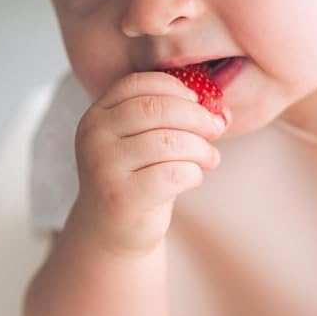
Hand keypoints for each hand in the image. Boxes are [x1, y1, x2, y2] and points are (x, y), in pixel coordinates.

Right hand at [73, 71, 226, 252]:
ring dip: (201, 149)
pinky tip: (193, 177)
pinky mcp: (123, 197)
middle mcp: (94, 137)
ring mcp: (105, 167)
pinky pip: (175, 173)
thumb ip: (173, 119)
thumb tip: (222, 113)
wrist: (113, 230)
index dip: (176, 89)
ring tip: (209, 158)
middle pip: (157, 109)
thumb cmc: (137, 178)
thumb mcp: (145, 141)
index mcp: (97, 115)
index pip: (139, 84)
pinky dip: (194, 173)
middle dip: (196, 117)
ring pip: (169, 141)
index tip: (198, 103)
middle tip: (215, 129)